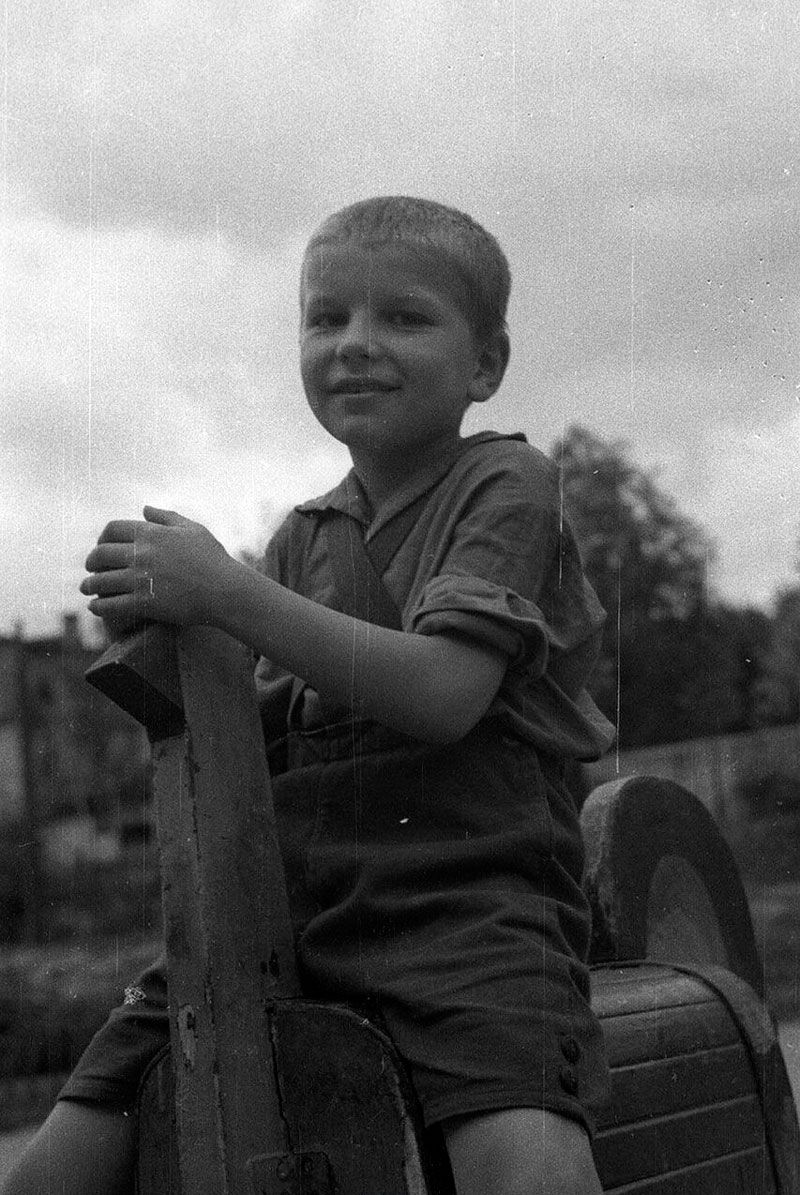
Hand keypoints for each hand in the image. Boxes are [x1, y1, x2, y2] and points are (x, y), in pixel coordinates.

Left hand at [80, 506, 234, 631]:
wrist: (226, 591)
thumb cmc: (214, 559)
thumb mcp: (194, 530)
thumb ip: (167, 517)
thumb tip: (144, 509)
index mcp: (152, 533)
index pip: (112, 529)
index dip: (101, 538)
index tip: (101, 546)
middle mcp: (142, 553)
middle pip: (101, 554)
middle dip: (91, 562)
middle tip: (90, 569)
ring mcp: (141, 579)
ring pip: (101, 581)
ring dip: (89, 585)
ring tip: (87, 589)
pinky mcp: (144, 603)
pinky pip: (110, 604)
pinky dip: (98, 606)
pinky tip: (95, 608)